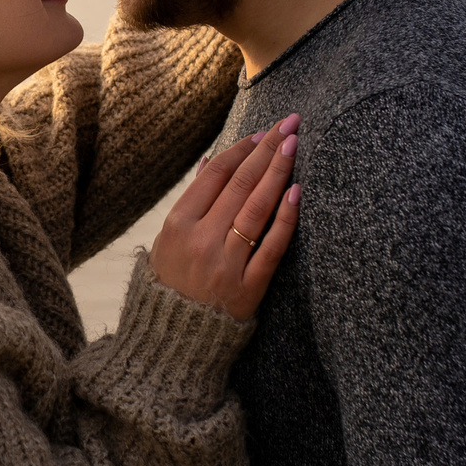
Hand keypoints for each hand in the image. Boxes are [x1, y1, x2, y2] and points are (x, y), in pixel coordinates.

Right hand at [146, 116, 300, 319]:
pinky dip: (285, 218)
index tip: (262, 132)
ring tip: (294, 145)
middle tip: (290, 124)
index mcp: (178, 224)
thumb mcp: (168, 240)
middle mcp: (202, 239)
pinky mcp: (249, 287)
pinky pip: (272, 246)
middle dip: (267, 149)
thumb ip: (192, 201)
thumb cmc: (171, 284)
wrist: (173, 341)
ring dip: (279, 172)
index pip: (216, 174)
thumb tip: (211, 160)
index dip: (242, 149)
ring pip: (257, 208)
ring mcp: (227, 263)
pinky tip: (297, 192)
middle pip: (241, 184)